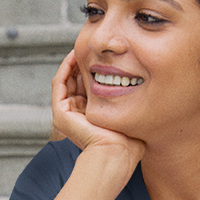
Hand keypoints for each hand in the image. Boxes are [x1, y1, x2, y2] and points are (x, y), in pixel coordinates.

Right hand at [51, 49, 146, 164]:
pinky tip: (75, 55)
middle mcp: (76, 114)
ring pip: (66, 79)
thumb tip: (140, 80)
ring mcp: (66, 114)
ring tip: (83, 46)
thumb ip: (129, 99)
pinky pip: (59, 83)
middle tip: (92, 45)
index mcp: (90, 115)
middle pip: (76, 80)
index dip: (94, 67)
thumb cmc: (128, 140)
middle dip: (83, 61)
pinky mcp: (60, 114)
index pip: (88, 85)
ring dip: (73, 61)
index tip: (105, 53)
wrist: (116, 154)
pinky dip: (65, 68)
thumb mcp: (130, 112)